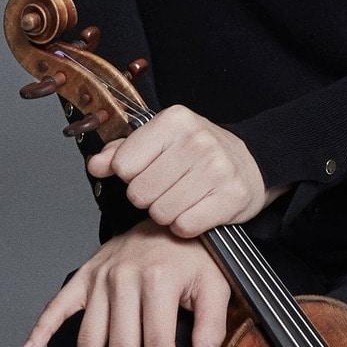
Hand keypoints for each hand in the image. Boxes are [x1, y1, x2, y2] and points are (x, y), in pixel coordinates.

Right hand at [19, 219, 231, 346]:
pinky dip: (42, 327)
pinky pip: (60, 304)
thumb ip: (212, 321)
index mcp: (158, 282)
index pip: (159, 345)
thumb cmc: (198, 253)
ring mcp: (101, 277)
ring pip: (90, 337)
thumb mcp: (217, 282)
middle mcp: (124, 280)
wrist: (175, 210)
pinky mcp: (87, 274)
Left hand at [86, 105, 287, 238]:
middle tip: (165, 189)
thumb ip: (122, 152)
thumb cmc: (197, 153)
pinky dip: (185, 226)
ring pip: (161, 213)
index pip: (123, 165)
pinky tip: (195, 211)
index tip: (146, 171)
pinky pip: (185, 226)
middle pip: (140, 192)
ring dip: (166, 213)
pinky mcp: (231, 196)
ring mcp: (217, 168)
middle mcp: (197, 140)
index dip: (129, 175)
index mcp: (174, 121)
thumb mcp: (159, 141)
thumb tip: (95, 165)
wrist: (251, 163)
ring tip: (180, 200)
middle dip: (148, 197)